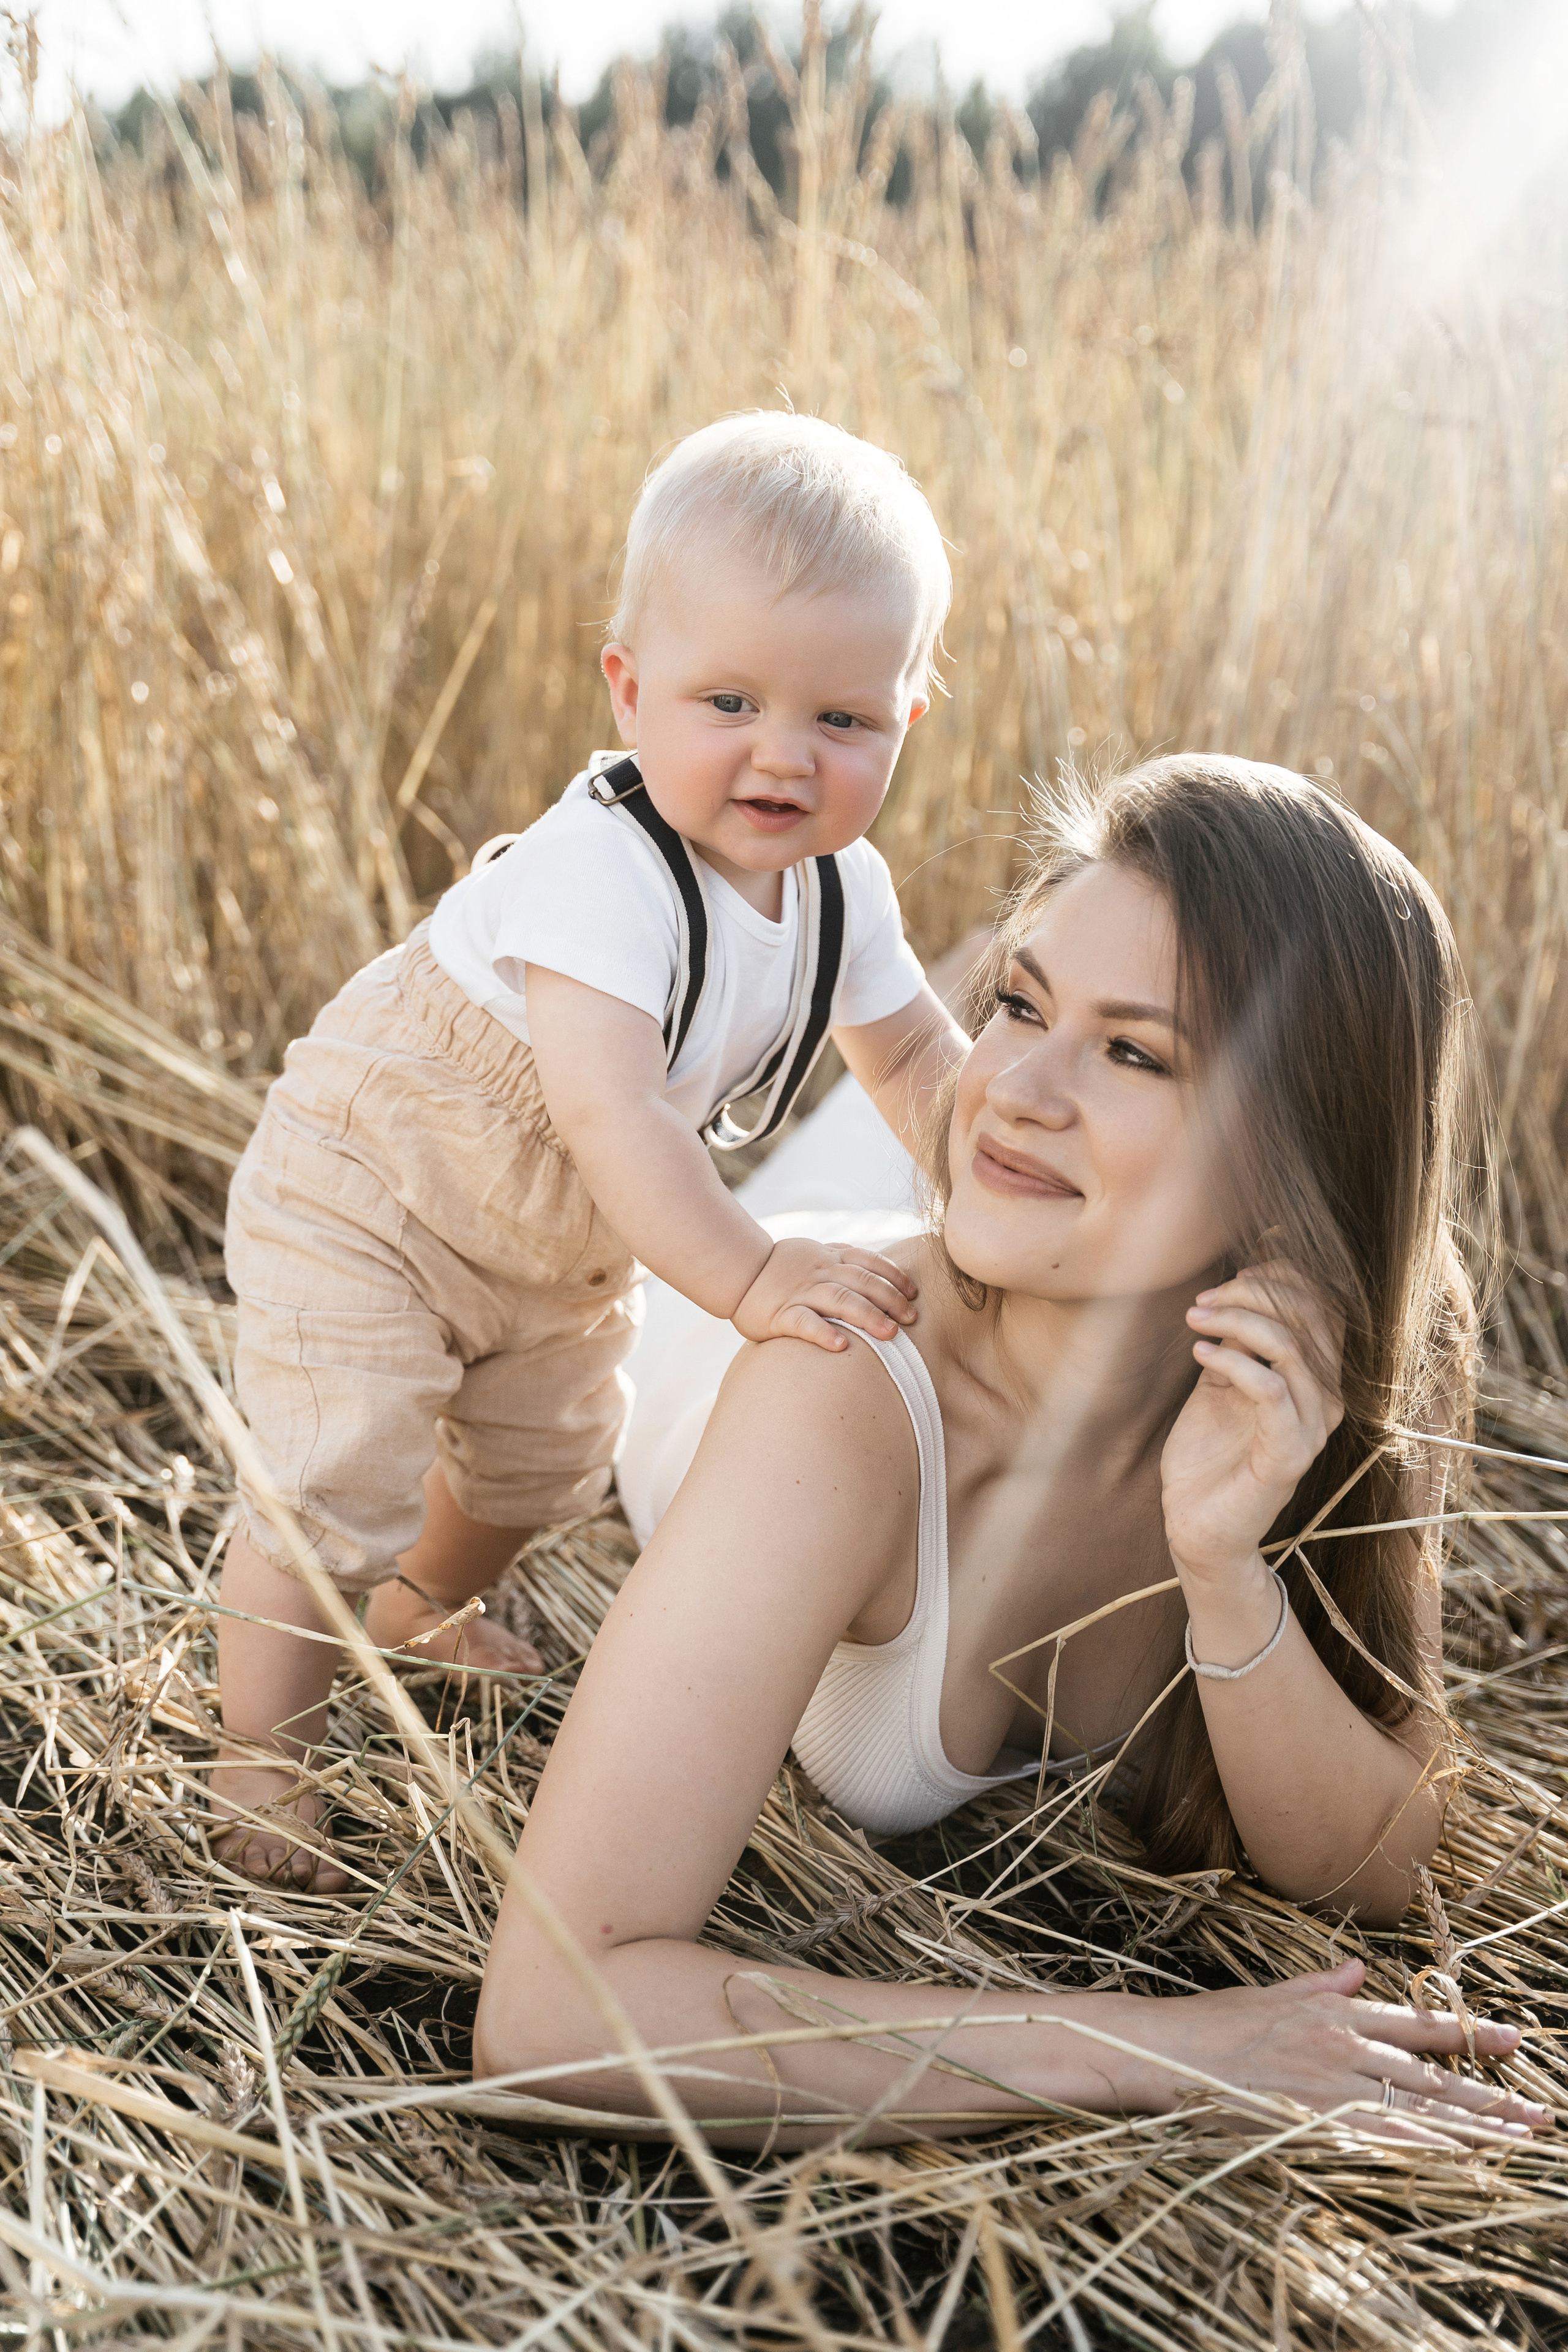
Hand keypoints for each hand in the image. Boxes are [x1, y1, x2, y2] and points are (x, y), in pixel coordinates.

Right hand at [731, 1236, 917, 1351]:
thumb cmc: (780, 1268)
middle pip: (861, 1282)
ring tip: (890, 1334)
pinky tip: (841, 1346)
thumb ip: (841, 1260)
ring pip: (839, 1300)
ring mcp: (799, 1292)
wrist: (735, 1272)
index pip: (869, 1261)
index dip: (893, 1275)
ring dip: (867, 1316)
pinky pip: (803, 1323)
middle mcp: (818, 1272)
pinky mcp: (779, 1314)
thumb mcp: (813, 1254)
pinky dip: (823, 1333)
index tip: (913, 1292)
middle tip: (910, 1319)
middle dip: (890, 1299)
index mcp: (828, 1257)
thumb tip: (879, 1273)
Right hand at [1144, 1958, 1548, 2146]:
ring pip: (1418, 2110)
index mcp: (1335, 2013)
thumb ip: (1323, 1985)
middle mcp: (1343, 2047)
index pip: (1418, 2024)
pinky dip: (1425, 2150)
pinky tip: (1457, 2160)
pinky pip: (1382, 2139)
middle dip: (1490, 2094)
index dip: (1470, 2034)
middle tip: (1539, 2111)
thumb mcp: (1274, 1994)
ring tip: (1517, 2138)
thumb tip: (1360, 1969)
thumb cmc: (1214, 2024)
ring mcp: (1331, 2087)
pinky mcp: (1315, 2122)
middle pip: (1431, 2076)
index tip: (1516, 2041)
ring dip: (1473, 2127)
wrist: (1169, 2051)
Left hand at [1161, 1261, 1343, 1585]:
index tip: (1231, 1271)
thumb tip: (1238, 1280)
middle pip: (1310, 1316)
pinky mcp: (1289, 1454)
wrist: (1198, 1524)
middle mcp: (1325, 1400)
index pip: (1322, 1305)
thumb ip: (1236, 1338)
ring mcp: (1311, 1429)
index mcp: (1317, 1377)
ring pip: (1291, 1347)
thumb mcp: (1221, 1380)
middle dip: (1254, 1292)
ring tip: (1194, 1318)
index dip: (1283, 1274)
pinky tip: (1198, 1352)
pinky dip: (1231, 1360)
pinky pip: (1270, 1389)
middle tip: (1204, 1298)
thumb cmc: (1209, 1451)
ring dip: (1236, 1321)